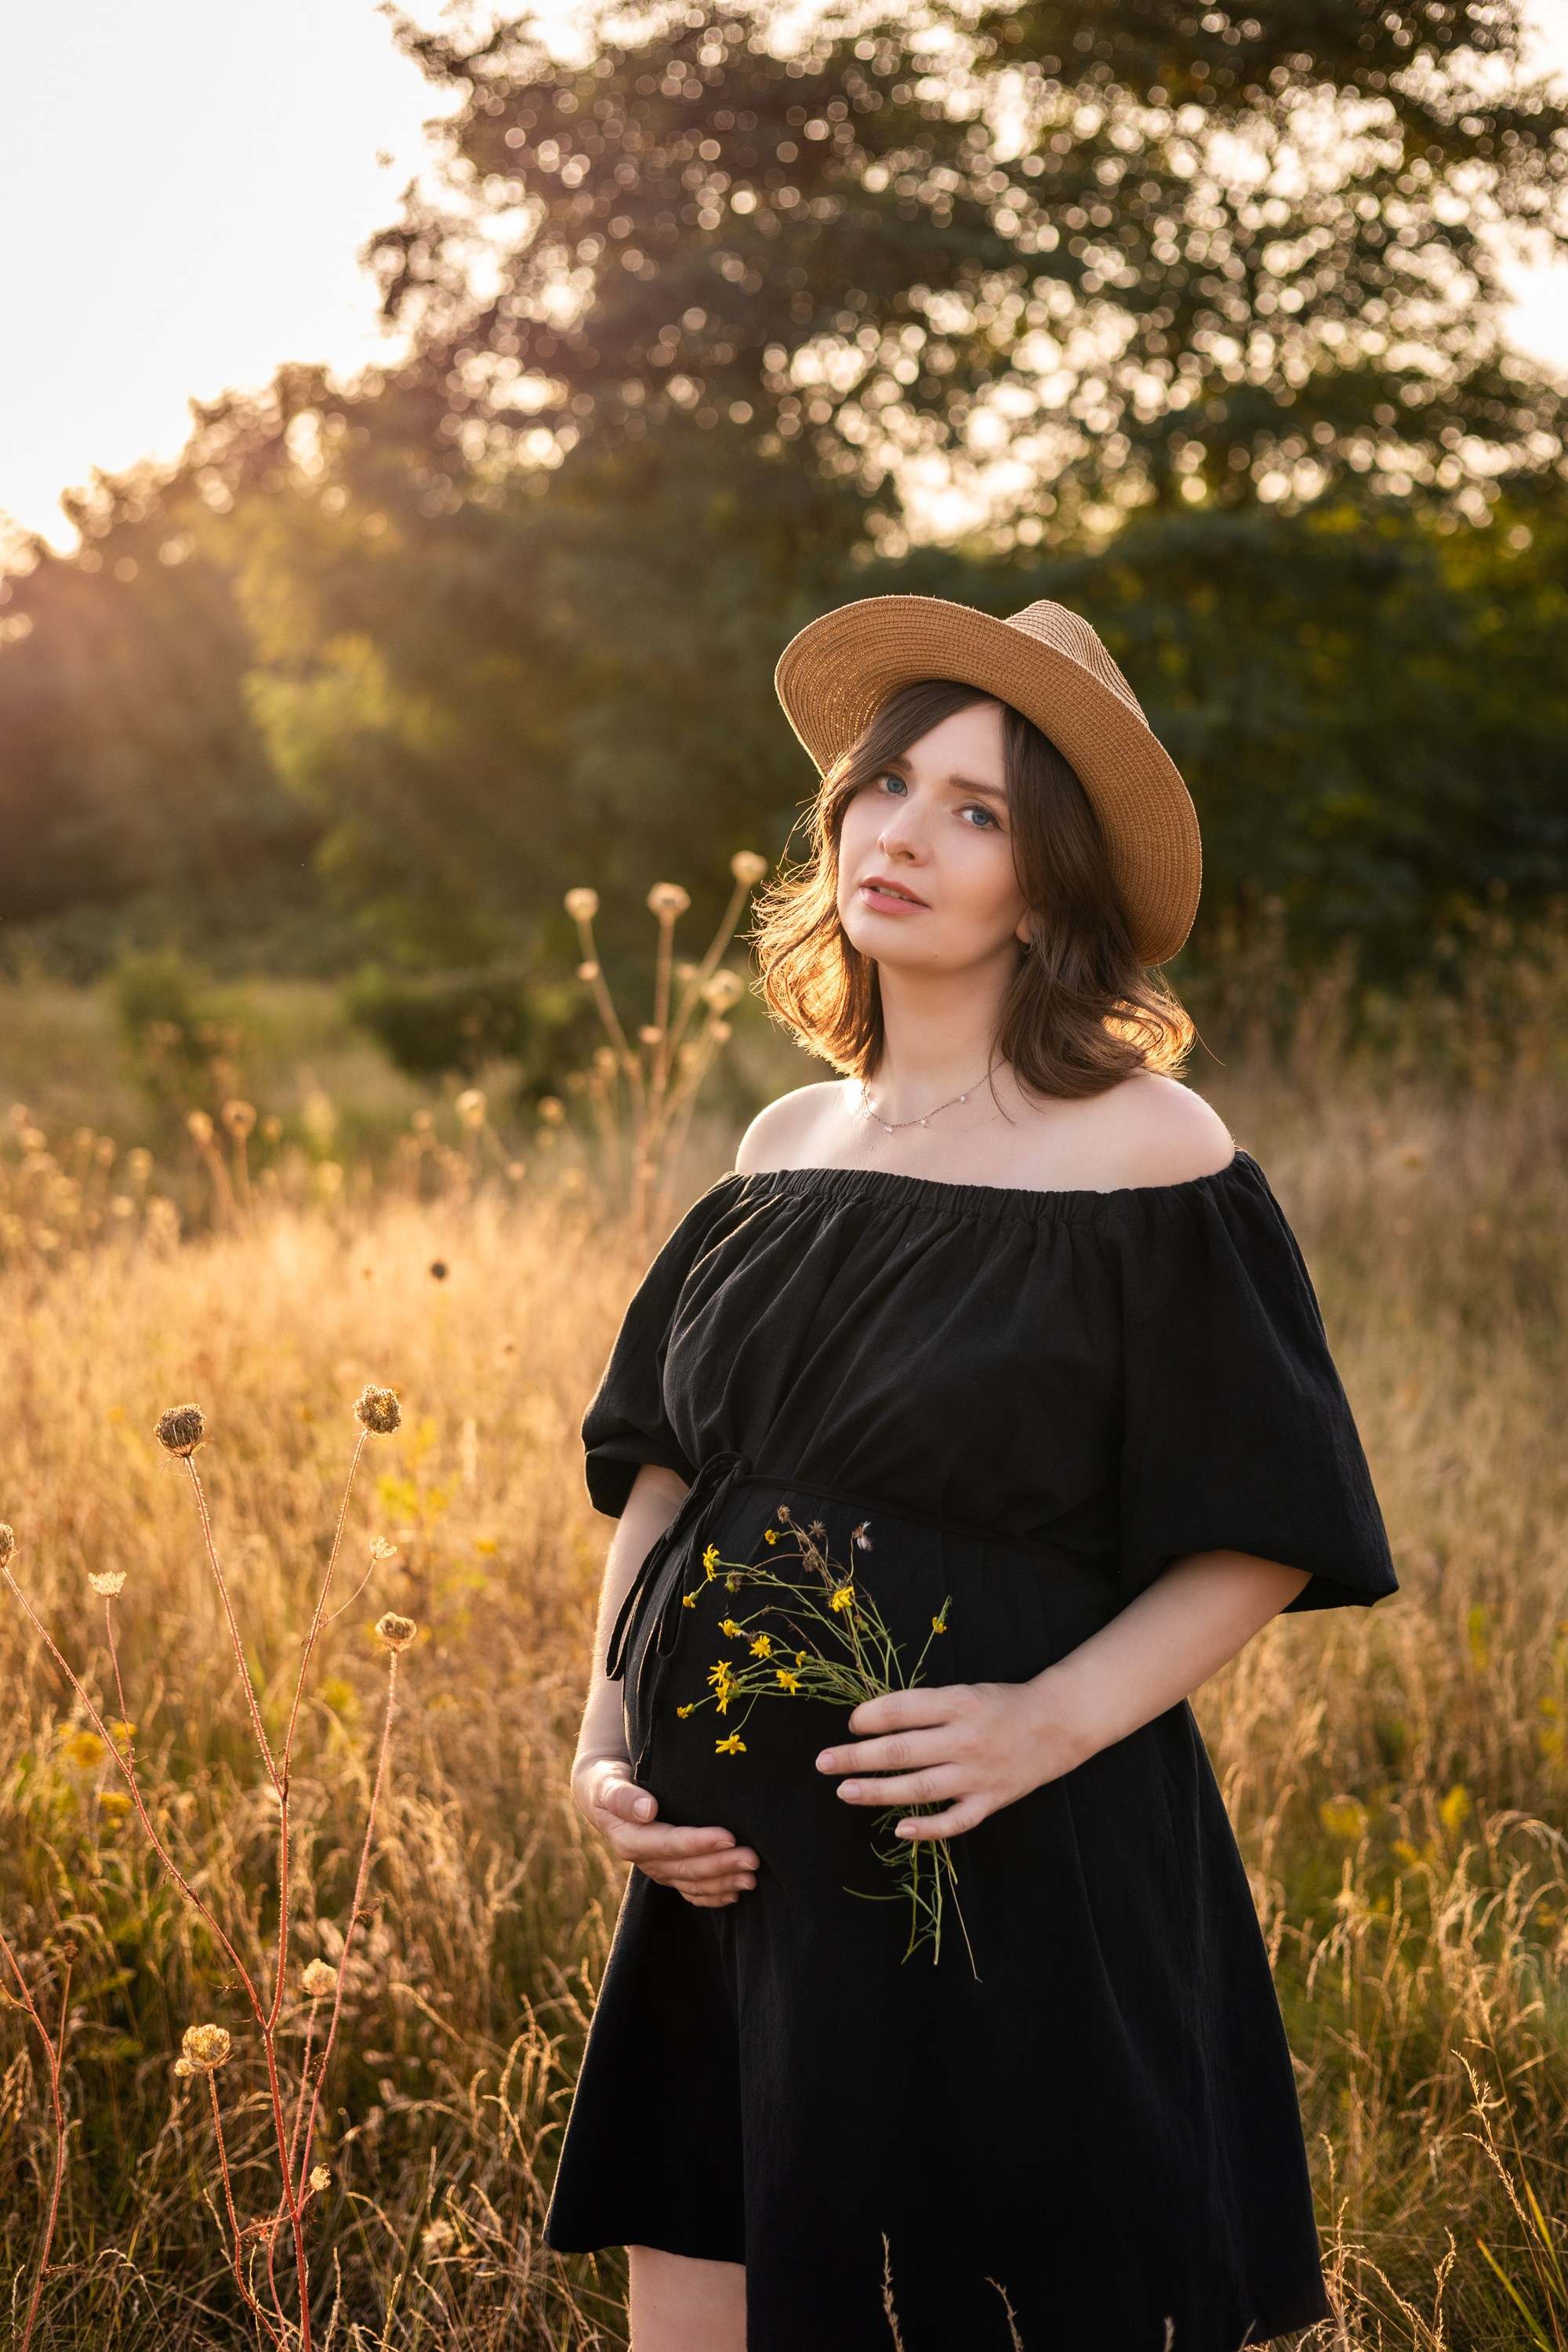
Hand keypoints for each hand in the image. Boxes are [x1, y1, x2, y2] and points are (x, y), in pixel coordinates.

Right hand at [573, 1756, 758, 1906]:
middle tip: (752, 1859)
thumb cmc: (609, 1781)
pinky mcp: (668, 1873)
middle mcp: (645, 1860)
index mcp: (631, 1838)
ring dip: (723, 1883)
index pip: (668, 1844)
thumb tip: (647, 1809)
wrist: (604, 1795)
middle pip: (686, 1868)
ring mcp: (658, 1869)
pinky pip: (691, 1892)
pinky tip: (734, 1894)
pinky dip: (712, 1896)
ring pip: (692, 1884)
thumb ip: (622, 1796)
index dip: (698, 1843)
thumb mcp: (607, 1783)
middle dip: (721, 1865)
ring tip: (752, 1879)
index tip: (728, 1837)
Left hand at [815, 1676, 1084, 1841]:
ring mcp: (978, 1774)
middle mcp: (965, 1739)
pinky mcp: (991, 1801)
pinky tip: (899, 1830)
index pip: (901, 1711)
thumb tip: (871, 1721)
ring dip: (877, 1791)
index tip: (850, 1724)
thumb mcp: (963, 1691)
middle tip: (824, 1762)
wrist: (1057, 1724)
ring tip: (845, 1791)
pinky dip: (926, 1828)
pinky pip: (954, 1821)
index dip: (868, 1718)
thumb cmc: (1001, 1704)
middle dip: (856, 1758)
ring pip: (919, 1788)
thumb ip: (924, 1707)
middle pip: (901, 1751)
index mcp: (958, 1703)